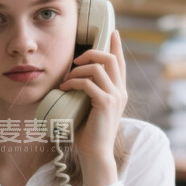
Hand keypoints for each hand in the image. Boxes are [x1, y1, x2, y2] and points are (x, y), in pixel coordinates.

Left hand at [58, 29, 127, 185]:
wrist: (96, 153)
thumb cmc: (90, 133)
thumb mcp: (92, 108)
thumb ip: (90, 93)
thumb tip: (74, 80)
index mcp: (119, 91)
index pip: (120, 63)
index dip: (116, 46)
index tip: (113, 32)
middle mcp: (120, 92)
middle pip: (110, 58)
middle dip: (91, 52)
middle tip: (76, 59)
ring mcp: (115, 97)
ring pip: (99, 67)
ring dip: (78, 70)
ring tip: (67, 80)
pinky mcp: (105, 104)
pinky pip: (89, 83)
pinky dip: (74, 83)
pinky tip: (65, 88)